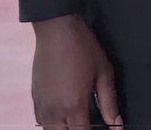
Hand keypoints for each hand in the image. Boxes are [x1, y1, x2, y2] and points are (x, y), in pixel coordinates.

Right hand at [31, 15, 120, 129]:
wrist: (56, 31)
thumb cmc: (83, 49)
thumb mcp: (103, 73)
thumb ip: (109, 102)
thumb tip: (116, 124)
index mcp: (73, 105)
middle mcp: (54, 110)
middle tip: (90, 124)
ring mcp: (41, 106)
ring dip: (65, 129)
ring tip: (79, 121)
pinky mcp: (34, 99)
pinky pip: (41, 122)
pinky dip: (52, 125)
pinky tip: (64, 118)